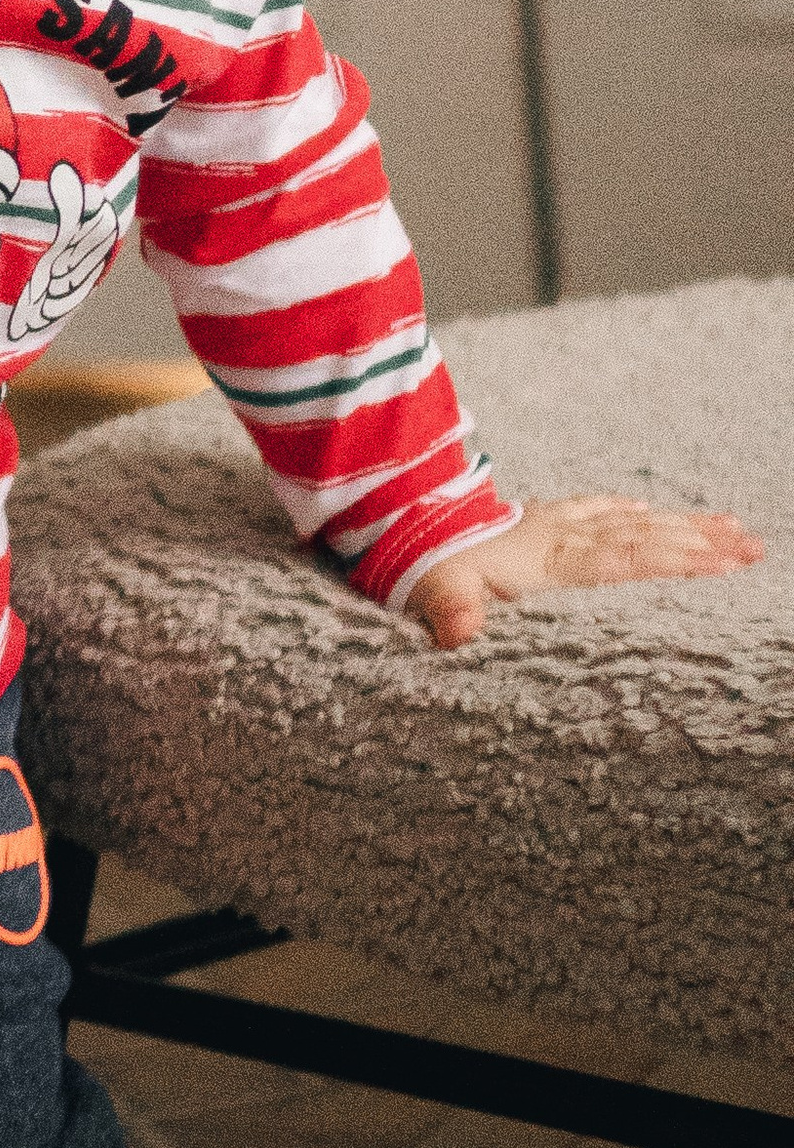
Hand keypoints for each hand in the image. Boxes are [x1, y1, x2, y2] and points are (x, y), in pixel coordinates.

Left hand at [408, 493, 763, 649]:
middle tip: (754, 544)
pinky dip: (627, 512)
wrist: (393, 517)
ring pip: (628, 522)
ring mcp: (550, 524)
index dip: (673, 558)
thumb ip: (450, 612)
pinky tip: (646, 511)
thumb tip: (457, 636)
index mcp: (545, 558)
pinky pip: (594, 512)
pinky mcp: (535, 520)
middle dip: (700, 541)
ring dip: (678, 525)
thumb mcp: (432, 593)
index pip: (623, 558)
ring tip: (728, 527)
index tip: (723, 559)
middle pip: (642, 537)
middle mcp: (557, 536)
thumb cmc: (418, 564)